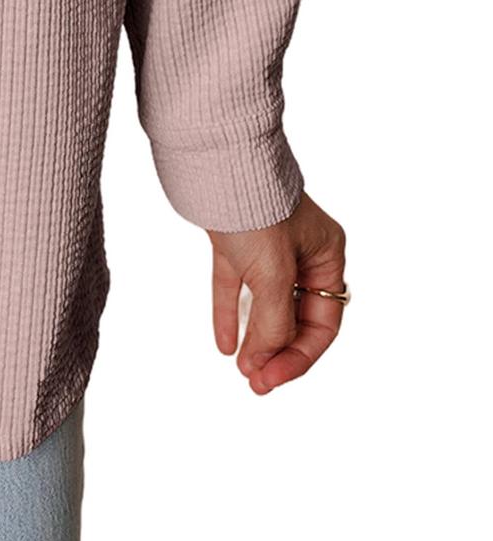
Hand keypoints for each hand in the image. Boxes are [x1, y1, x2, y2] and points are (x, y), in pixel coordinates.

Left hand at [209, 191, 347, 394]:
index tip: (272, 377)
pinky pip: (236, 285)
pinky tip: (224, 343)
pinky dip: (230, 311)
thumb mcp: (272, 273)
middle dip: (277, 351)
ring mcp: (267, 245)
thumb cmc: (255, 204)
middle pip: (296, 316)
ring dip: (255, 337)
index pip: (323, 322)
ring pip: (266, 303)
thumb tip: (262, 361)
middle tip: (256, 382)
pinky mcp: (235, 239)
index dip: (299, 356)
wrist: (213, 158)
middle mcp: (303, 250)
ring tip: (242, 369)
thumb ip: (272, 322)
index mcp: (328, 254)